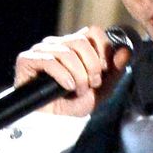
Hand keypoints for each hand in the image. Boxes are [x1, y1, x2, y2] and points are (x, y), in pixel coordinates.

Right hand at [12, 26, 133, 117]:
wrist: (48, 121)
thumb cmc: (73, 102)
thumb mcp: (100, 90)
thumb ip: (114, 71)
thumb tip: (125, 52)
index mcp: (75, 45)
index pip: (93, 32)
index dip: (102, 49)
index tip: (104, 70)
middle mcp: (58, 43)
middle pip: (81, 41)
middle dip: (92, 65)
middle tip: (93, 84)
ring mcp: (42, 50)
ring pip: (67, 51)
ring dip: (78, 74)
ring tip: (79, 89)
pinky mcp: (27, 60)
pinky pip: (50, 61)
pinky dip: (63, 76)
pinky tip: (67, 87)